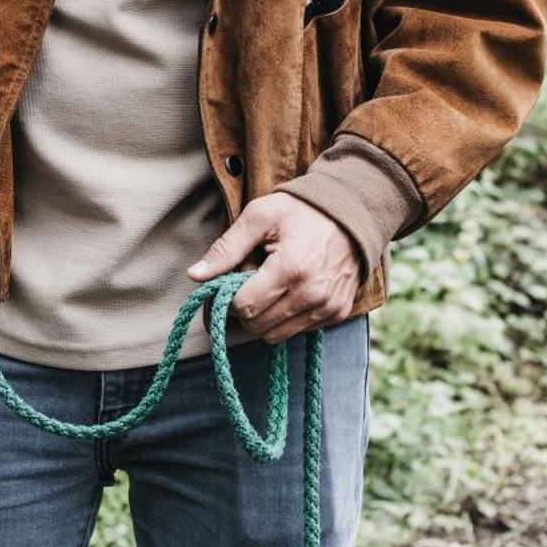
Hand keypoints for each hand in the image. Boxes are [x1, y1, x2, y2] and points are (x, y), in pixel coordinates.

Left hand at [186, 193, 362, 343]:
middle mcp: (312, 294)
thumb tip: (195, 276)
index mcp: (291, 269)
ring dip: (264, 316)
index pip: (244, 306)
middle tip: (250, 280)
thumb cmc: (300, 211)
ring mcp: (328, 307)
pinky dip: (285, 317)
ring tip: (270, 284)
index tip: (231, 280)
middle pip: (257, 325)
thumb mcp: (258, 217)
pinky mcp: (337, 313)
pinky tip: (289, 291)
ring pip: (275, 335)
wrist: (351, 214)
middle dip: (245, 307)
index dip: (229, 296)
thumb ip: (226, 248)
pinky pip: (297, 331)